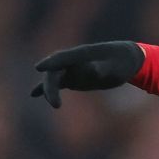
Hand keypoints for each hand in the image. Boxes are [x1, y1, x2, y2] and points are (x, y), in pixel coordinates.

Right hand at [30, 41, 144, 107]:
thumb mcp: (116, 67)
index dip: (51, 63)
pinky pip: (56, 83)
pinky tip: (33, 94)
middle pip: (54, 71)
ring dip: (49, 90)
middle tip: (55, 104)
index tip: (38, 68)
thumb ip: (103, 69)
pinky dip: (45, 88)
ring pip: (53, 78)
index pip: (62, 58)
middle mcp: (72, 61)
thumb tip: (92, 71)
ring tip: (56, 105)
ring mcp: (71, 69)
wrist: (125, 60)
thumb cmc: (122, 63)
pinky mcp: (72, 78)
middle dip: (51, 86)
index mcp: (82, 54)